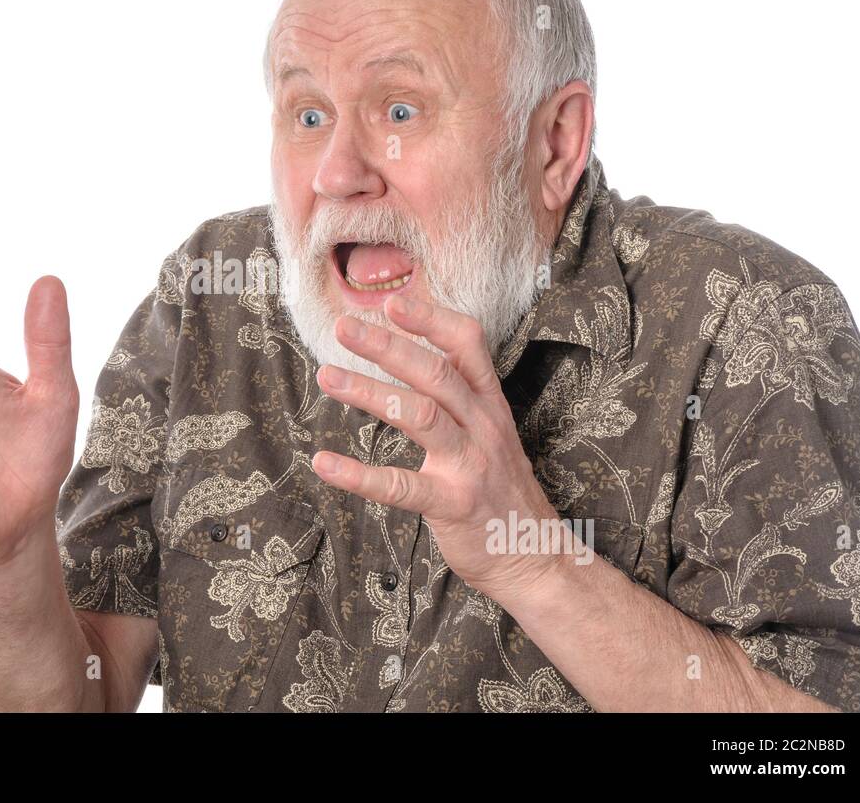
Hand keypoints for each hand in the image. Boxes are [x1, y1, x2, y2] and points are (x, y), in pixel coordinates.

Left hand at [311, 294, 561, 600]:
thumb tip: (415, 359)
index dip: (431, 319)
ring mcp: (470, 465)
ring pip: (419, 415)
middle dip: (388, 345)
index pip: (467, 345)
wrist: (535, 557)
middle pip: (435, 372)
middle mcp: (483, 427)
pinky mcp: (452, 504)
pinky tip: (324, 463)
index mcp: (490, 405)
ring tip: (327, 376)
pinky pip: (400, 485)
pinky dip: (358, 474)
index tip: (393, 301)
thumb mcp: (490, 434)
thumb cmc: (500, 492)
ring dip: (369, 392)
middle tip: (344, 326)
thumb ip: (460, 399)